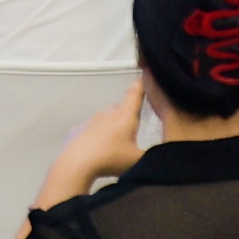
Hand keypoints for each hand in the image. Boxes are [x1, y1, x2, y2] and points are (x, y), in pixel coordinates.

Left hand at [34, 87, 148, 206]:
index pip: (135, 94)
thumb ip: (152, 156)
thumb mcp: (138, 160)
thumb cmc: (111, 158)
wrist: (77, 164)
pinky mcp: (80, 130)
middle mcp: (109, 114)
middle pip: (121, 107)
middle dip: (128, 112)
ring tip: (117, 141)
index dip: (141, 84)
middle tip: (135, 124)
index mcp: (125, 116)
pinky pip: (94, 128)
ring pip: (107, 117)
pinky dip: (99, 134)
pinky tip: (100, 148)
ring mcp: (93, 121)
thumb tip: (161, 153)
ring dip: (113, 124)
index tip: (146, 75)